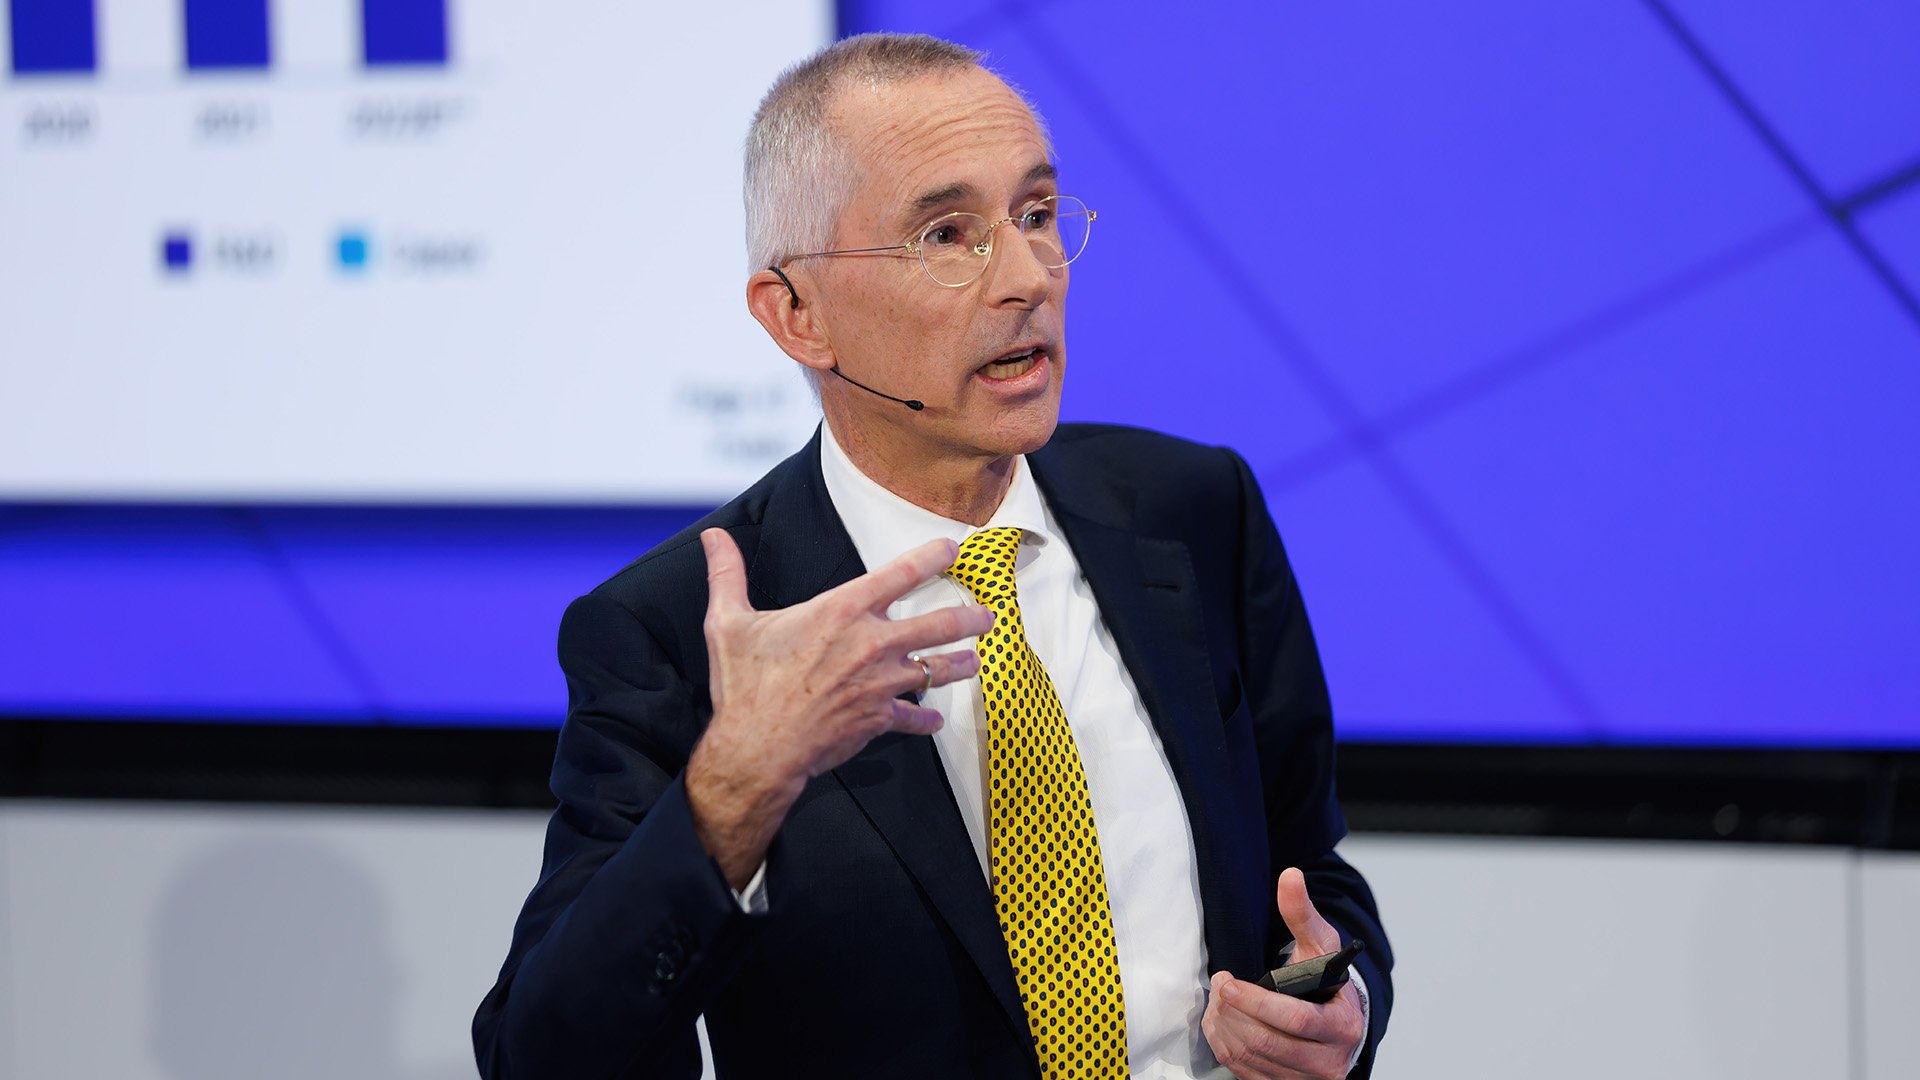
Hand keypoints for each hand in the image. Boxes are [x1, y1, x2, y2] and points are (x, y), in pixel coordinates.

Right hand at [686, 528, 993, 886]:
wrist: (758, 748)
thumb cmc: (745, 686)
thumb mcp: (728, 623)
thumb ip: (726, 575)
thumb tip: (712, 536)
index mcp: (840, 611)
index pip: (898, 574)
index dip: (931, 557)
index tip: (954, 548)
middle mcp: (870, 643)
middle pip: (937, 624)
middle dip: (969, 618)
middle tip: (989, 615)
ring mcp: (880, 683)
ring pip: (936, 670)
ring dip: (961, 665)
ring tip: (977, 661)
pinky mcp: (878, 718)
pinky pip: (914, 718)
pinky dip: (926, 719)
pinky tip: (936, 720)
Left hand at [1203, 868, 1366, 1078]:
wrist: (1341, 1027)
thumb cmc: (1328, 984)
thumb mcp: (1322, 947)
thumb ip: (1303, 914)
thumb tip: (1290, 877)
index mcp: (1341, 1026)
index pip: (1295, 1020)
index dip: (1256, 1002)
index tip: (1228, 982)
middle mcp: (1326, 1061)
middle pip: (1266, 1041)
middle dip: (1232, 1011)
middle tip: (1220, 985)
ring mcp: (1305, 1079)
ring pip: (1250, 1058)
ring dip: (1223, 1026)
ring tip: (1218, 999)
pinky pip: (1243, 1071)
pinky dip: (1224, 1045)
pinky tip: (1221, 1021)